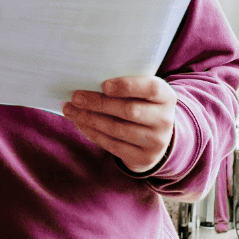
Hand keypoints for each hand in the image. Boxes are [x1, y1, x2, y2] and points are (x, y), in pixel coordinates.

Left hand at [62, 76, 177, 172]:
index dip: (127, 86)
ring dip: (90, 119)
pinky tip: (80, 124)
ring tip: (71, 110)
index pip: (151, 88)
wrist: (156, 137)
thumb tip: (87, 81)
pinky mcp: (143, 157)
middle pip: (129, 110)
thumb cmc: (142, 105)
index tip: (104, 85)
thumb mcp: (142, 93)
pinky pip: (113, 145)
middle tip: (76, 97)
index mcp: (166, 96)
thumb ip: (124, 86)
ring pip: (118, 129)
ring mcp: (156, 141)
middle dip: (98, 103)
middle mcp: (165, 119)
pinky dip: (93, 133)